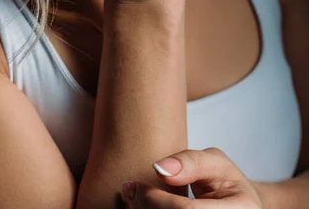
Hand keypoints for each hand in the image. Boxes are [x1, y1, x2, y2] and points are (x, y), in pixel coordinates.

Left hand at [121, 147, 263, 207]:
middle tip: (128, 191)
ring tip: (133, 199)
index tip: (133, 184)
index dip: (155, 200)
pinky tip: (143, 208)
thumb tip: (159, 168)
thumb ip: (191, 162)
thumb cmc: (226, 183)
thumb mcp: (216, 162)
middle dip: (144, 208)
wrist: (238, 207)